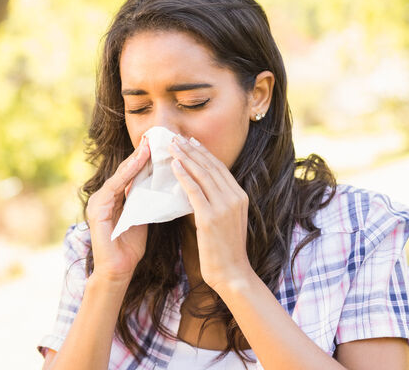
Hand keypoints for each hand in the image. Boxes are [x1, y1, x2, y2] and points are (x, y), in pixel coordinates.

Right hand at [86, 136, 150, 282]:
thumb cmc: (129, 247)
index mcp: (114, 198)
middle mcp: (104, 197)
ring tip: (148, 146)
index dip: (144, 159)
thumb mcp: (141, 217)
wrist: (117, 270)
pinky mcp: (97, 210)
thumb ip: (145, 200)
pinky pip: (114, 188)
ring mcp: (98, 202)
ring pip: (120, 176)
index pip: (131, 174)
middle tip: (154, 137)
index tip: (159, 144)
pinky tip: (138, 163)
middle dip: (140, 154)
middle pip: (125, 171)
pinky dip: (126, 175)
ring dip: (134, 160)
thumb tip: (161, 183)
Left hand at [168, 134, 252, 291]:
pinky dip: (184, 176)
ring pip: (202, 174)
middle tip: (176, 137)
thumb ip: (216, 203)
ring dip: (185, 157)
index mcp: (240, 197)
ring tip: (171, 146)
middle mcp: (235, 198)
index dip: (203, 153)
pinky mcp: (210, 218)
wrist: (233, 274)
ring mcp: (224, 207)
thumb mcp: (226, 221)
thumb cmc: (225, 251)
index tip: (190, 141)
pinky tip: (174, 165)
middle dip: (192, 150)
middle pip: (210, 166)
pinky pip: (194, 191)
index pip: (220, 168)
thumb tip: (198, 189)